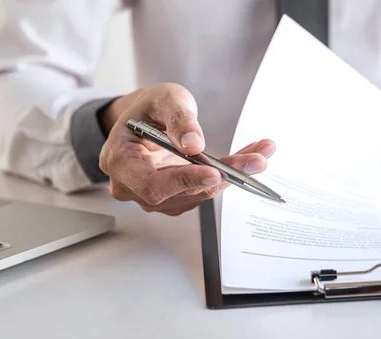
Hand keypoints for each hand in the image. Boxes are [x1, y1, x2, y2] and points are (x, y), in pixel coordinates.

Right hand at [99, 83, 274, 215]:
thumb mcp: (162, 99)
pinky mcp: (177, 198)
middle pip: (182, 191)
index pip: (152, 184)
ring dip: (233, 175)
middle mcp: (134, 187)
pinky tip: (249, 159)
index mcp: (120, 162)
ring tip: (260, 154)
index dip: (184, 181)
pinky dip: (230, 175)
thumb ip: (177, 118)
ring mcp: (156, 197)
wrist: (146, 120)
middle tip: (256, 161)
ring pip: (199, 193)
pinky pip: (205, 190)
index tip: (214, 172)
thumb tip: (194, 144)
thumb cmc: (148, 108)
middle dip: (222, 176)